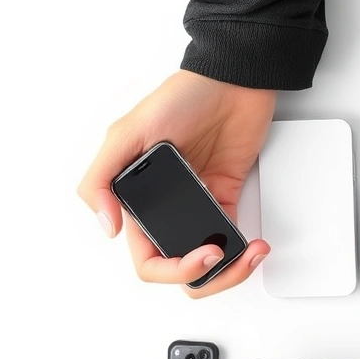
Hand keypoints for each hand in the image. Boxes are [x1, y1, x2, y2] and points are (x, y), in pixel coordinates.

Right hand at [76, 70, 273, 297]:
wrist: (235, 82)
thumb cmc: (182, 97)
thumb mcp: (129, 131)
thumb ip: (103, 179)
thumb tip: (107, 227)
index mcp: (137, 199)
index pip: (147, 259)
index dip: (172, 269)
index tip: (204, 252)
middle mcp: (165, 208)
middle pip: (179, 269)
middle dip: (207, 276)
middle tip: (226, 257)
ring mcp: (197, 205)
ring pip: (208, 262)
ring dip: (230, 270)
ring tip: (251, 253)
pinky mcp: (226, 197)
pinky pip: (231, 239)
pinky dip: (244, 250)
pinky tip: (256, 244)